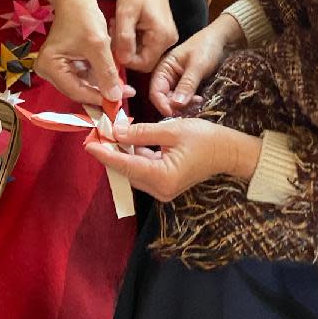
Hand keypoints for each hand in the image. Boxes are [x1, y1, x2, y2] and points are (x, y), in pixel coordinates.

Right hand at [35, 0, 130, 104]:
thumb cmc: (83, 17)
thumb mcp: (98, 45)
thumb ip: (106, 72)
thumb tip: (115, 97)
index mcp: (50, 66)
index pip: (76, 91)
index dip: (99, 97)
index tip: (120, 100)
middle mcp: (48, 71)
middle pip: (79, 90)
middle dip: (102, 91)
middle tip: (125, 92)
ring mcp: (56, 68)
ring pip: (84, 84)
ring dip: (103, 84)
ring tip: (124, 84)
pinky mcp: (66, 64)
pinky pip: (84, 76)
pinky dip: (99, 75)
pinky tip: (115, 74)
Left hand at [84, 118, 261, 200]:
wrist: (229, 151)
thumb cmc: (205, 138)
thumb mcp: (171, 129)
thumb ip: (141, 132)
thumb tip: (115, 132)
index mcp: (162, 177)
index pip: (125, 165)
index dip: (105, 153)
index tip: (88, 143)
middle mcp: (160, 189)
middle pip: (127, 170)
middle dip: (112, 151)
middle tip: (99, 131)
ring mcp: (163, 189)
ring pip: (133, 170)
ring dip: (122, 153)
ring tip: (111, 133)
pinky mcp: (165, 185)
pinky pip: (143, 170)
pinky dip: (134, 156)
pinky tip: (128, 141)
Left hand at [112, 0, 177, 72]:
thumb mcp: (126, 13)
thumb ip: (124, 37)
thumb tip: (122, 60)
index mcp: (161, 37)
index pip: (143, 64)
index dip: (125, 58)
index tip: (113, 42)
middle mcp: (168, 41)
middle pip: (143, 61)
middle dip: (125, 51)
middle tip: (114, 32)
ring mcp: (166, 39)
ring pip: (142, 54)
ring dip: (127, 45)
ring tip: (119, 26)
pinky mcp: (162, 36)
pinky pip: (145, 47)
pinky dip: (132, 40)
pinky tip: (126, 26)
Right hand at [149, 13, 245, 116]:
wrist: (222, 40)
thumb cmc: (207, 47)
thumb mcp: (197, 66)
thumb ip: (187, 85)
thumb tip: (176, 105)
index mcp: (163, 68)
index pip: (155, 92)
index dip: (163, 105)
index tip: (175, 114)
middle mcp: (167, 77)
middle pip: (164, 99)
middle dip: (176, 107)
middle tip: (193, 106)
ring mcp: (177, 83)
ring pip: (175, 102)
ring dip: (185, 106)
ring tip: (199, 101)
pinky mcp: (187, 87)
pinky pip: (185, 100)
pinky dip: (190, 104)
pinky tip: (200, 101)